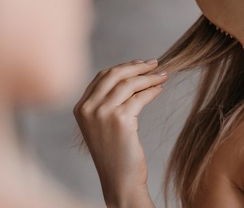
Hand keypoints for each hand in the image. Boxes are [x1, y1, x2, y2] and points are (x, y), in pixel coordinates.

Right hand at [73, 59, 165, 205]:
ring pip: (129, 83)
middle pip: (114, 74)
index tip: (140, 64)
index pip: (102, 76)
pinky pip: (140, 97)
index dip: (123, 67)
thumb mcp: (103, 124)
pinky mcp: (120, 120)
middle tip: (155, 63)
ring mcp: (102, 113)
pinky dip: (152, 90)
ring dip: (149, 77)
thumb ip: (107, 102)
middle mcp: (88, 109)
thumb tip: (132, 75)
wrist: (119, 179)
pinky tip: (160, 90)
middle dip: (137, 67)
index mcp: (80, 108)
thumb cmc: (115, 153)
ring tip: (163, 76)